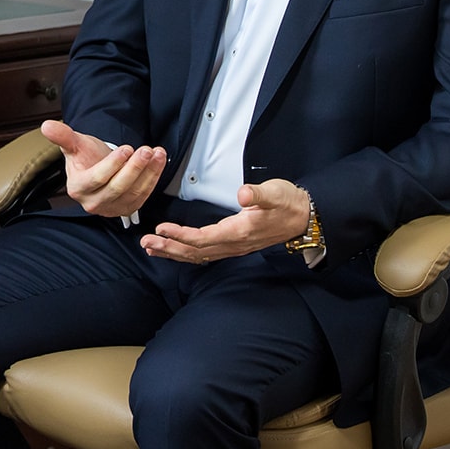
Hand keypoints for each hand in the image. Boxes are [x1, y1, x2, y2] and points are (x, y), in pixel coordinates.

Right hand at [41, 119, 166, 218]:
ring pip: (134, 192)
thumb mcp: (75, 144)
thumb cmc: (86, 157)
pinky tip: (159, 161)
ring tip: (156, 152)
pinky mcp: (128, 209)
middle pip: (118, 187)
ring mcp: (112, 209)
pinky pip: (144, 195)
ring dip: (149, 171)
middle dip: (135, 168)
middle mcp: (93, 203)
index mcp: (77, 188)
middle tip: (146, 150)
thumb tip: (46, 126)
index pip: (97, 178)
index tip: (127, 148)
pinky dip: (154, 177)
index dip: (113, 164)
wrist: (98, 169)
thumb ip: (63, 136)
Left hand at [139, 179, 310, 263]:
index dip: (180, 235)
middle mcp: (234, 244)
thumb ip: (258, 194)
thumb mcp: (275, 193)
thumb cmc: (288, 203)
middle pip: (195, 251)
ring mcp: (233, 247)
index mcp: (239, 232)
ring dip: (174, 253)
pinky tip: (175, 251)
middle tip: (146, 243)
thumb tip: (244, 194)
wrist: (304, 217)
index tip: (160, 229)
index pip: (202, 238)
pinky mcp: (233, 245)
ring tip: (152, 249)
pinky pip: (205, 253)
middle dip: (169, 248)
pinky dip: (186, 253)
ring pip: (198, 255)